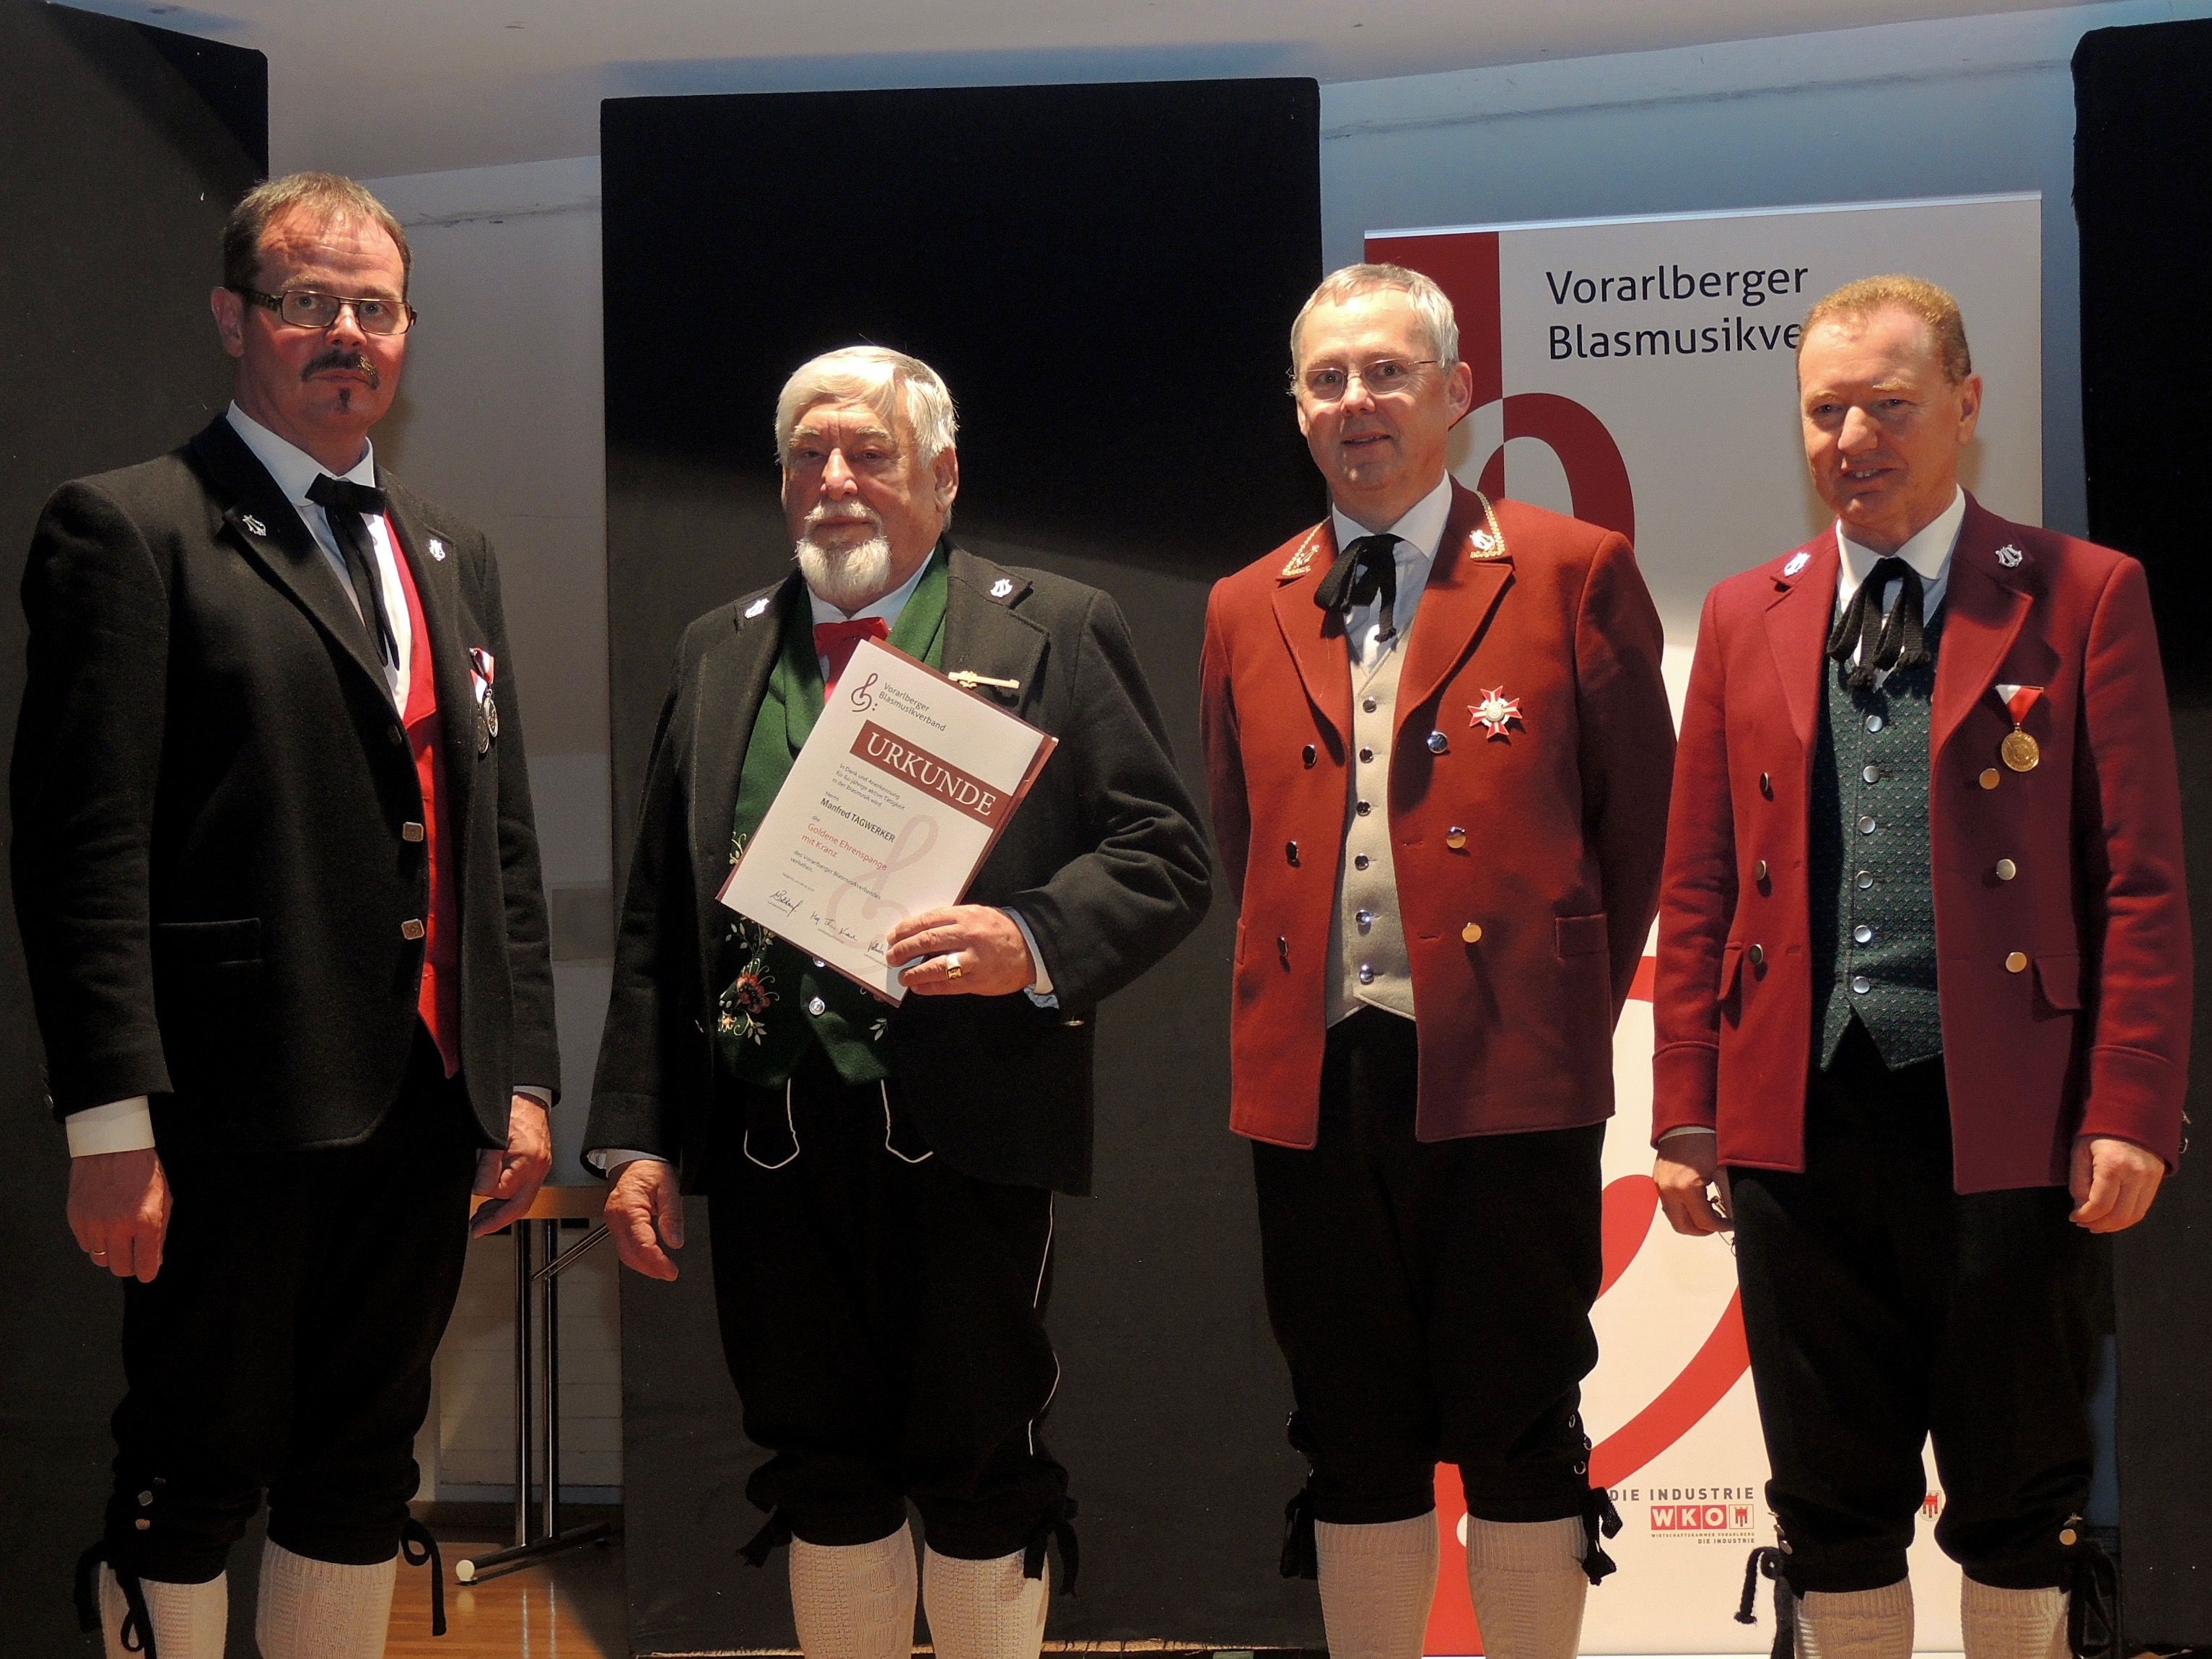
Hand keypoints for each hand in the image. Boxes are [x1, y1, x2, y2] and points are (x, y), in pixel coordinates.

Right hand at [69, 1148, 170, 1281]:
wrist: (112, 1146)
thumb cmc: (143, 1171)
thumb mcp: (164, 1199)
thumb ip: (159, 1233)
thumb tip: (153, 1262)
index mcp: (146, 1222)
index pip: (146, 1267)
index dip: (148, 1271)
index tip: (147, 1269)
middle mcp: (118, 1227)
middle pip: (121, 1269)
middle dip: (130, 1263)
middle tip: (133, 1250)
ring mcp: (94, 1224)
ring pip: (101, 1259)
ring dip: (111, 1251)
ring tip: (118, 1232)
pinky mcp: (76, 1219)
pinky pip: (86, 1246)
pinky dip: (95, 1240)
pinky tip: (103, 1222)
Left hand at [470, 1094, 553, 1236]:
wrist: (531, 1097)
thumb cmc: (513, 1109)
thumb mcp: (494, 1135)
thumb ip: (488, 1164)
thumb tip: (480, 1190)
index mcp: (527, 1159)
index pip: (504, 1191)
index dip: (485, 1194)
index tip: (472, 1194)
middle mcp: (538, 1167)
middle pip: (520, 1206)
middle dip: (498, 1221)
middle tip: (477, 1229)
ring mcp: (541, 1168)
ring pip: (523, 1201)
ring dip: (501, 1213)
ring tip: (481, 1220)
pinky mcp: (539, 1167)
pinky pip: (526, 1191)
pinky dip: (509, 1200)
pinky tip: (495, 1203)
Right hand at [605, 1159, 683, 1280]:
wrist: (633, 1159)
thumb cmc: (649, 1169)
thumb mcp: (669, 1187)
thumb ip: (672, 1216)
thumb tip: (675, 1241)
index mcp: (629, 1209)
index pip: (641, 1245)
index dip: (657, 1262)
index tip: (671, 1271)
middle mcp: (616, 1218)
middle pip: (630, 1254)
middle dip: (650, 1269)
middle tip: (669, 1274)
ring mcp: (612, 1221)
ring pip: (625, 1253)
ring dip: (643, 1266)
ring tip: (662, 1271)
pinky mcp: (615, 1223)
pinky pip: (623, 1246)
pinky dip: (637, 1256)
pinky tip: (650, 1260)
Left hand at [884, 905, 1035, 996]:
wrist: (1032, 948)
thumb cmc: (1001, 930)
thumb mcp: (978, 915)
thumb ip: (952, 920)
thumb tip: (920, 930)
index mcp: (966, 916)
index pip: (928, 920)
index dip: (907, 929)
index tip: (893, 936)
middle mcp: (968, 935)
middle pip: (928, 941)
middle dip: (905, 950)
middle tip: (892, 956)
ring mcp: (973, 959)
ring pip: (936, 966)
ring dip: (914, 972)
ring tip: (902, 975)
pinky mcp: (978, 980)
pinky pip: (948, 985)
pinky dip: (930, 986)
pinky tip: (918, 986)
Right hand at [1654, 1132, 1732, 1235]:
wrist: (1684, 1123)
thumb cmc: (1703, 1140)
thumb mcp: (1723, 1169)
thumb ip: (1730, 1196)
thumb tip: (1737, 1216)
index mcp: (1685, 1187)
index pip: (1704, 1222)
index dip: (1722, 1227)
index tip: (1732, 1223)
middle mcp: (1668, 1190)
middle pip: (1683, 1227)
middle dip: (1703, 1230)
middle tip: (1719, 1223)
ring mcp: (1660, 1187)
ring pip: (1674, 1218)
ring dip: (1691, 1220)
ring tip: (1710, 1209)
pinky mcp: (1658, 1182)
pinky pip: (1669, 1205)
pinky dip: (1683, 1209)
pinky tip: (1698, 1199)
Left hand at [2069, 1135, 2164, 1232]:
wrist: (2130, 1114)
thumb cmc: (2099, 1131)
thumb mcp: (2080, 1152)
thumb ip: (2079, 1182)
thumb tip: (2082, 1208)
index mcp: (2113, 1166)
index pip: (2100, 1205)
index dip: (2085, 1216)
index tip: (2074, 1217)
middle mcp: (2136, 1175)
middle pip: (2119, 1215)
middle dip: (2098, 1224)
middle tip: (2084, 1223)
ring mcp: (2150, 1179)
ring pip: (2134, 1216)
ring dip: (2114, 1226)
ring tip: (2097, 1224)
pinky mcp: (2157, 1181)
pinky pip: (2143, 1208)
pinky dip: (2127, 1218)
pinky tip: (2112, 1217)